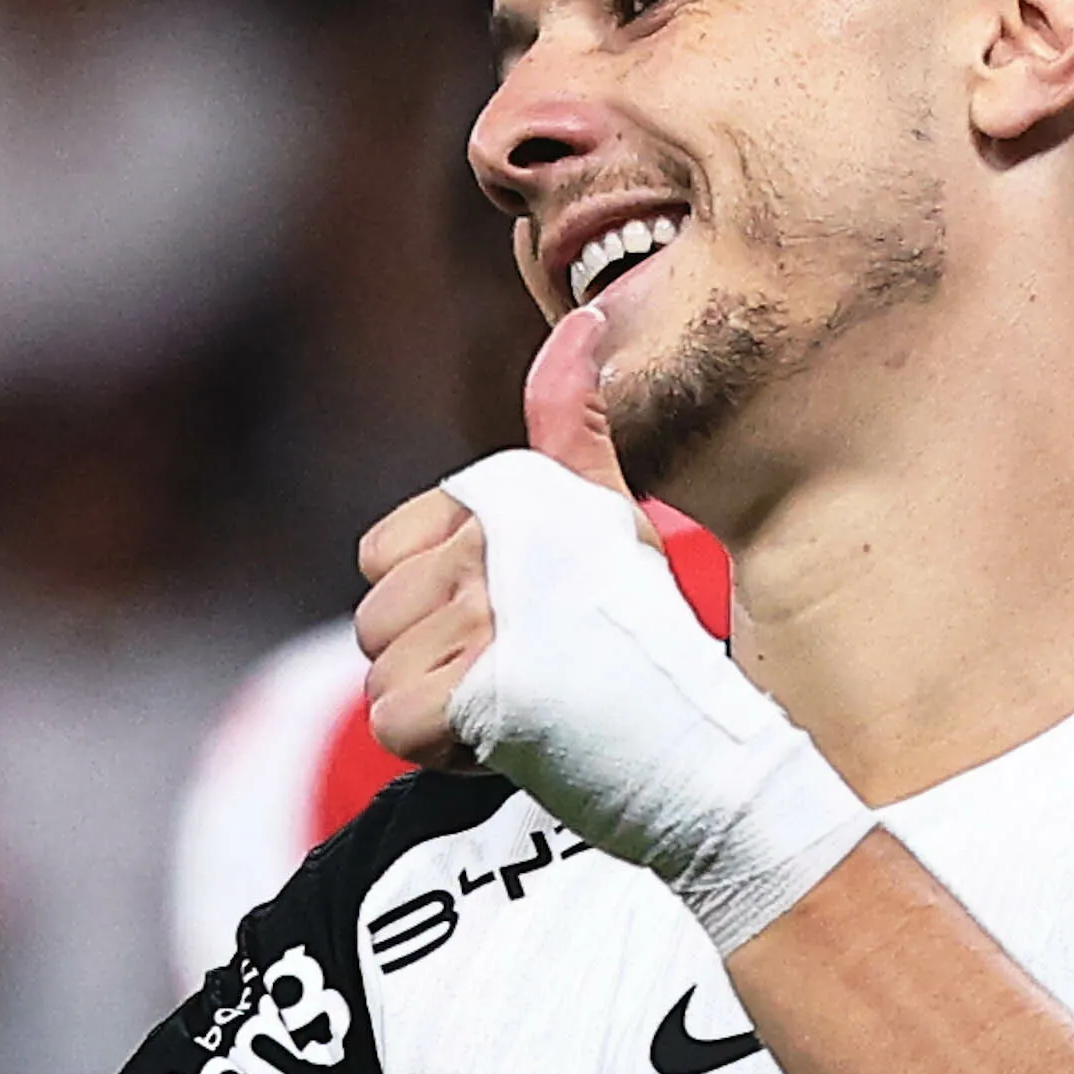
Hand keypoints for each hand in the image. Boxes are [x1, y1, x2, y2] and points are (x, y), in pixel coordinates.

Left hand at [353, 304, 646, 769]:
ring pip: (382, 674)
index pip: (380, 554)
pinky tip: (501, 738)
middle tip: (516, 671)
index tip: (502, 620)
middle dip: (430, 662)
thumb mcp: (608, 516)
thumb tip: (581, 323)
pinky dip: (438, 750)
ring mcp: (482, 621)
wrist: (698, 739)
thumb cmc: (644, 633)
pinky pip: (394, 725)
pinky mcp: (476, 695)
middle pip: (376, 620)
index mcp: (505, 500)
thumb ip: (572, 426)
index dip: (428, 602)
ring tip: (515, 703)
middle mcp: (487, 551)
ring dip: (436, 709)